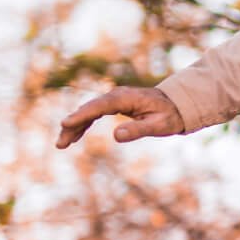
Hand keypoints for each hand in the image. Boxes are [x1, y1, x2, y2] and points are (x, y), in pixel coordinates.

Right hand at [58, 87, 183, 148]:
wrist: (178, 104)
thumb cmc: (170, 115)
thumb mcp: (160, 125)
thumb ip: (139, 129)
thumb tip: (116, 136)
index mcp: (125, 98)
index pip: (99, 106)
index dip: (82, 115)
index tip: (65, 123)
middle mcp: (116, 95)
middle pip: (89, 109)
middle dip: (73, 125)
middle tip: (60, 143)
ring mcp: (114, 98)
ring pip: (88, 111)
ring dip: (74, 126)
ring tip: (62, 144)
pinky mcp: (114, 104)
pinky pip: (94, 113)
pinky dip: (83, 123)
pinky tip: (74, 136)